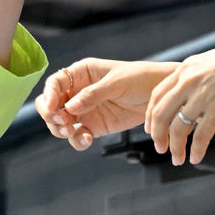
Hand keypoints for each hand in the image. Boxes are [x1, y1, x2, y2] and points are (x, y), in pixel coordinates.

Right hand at [36, 58, 173, 150]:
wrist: (164, 99)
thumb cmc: (141, 79)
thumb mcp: (117, 82)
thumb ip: (93, 94)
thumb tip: (70, 106)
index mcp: (80, 74)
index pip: (55, 83)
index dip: (49, 95)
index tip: (53, 108)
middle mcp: (77, 92)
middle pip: (51, 104)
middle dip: (51, 114)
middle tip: (62, 122)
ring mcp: (85, 111)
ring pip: (60, 122)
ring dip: (61, 129)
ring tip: (72, 132)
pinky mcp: (94, 127)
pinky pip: (78, 136)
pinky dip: (78, 140)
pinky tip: (86, 139)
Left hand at [145, 37, 214, 164]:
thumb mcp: (203, 63)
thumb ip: (188, 77)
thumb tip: (179, 93)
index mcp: (183, 71)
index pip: (156, 97)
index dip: (150, 116)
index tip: (149, 130)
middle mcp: (188, 83)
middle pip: (161, 114)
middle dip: (157, 135)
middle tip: (159, 148)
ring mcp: (202, 96)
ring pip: (179, 127)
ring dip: (175, 147)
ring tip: (177, 159)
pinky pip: (202, 135)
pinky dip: (196, 149)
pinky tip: (195, 158)